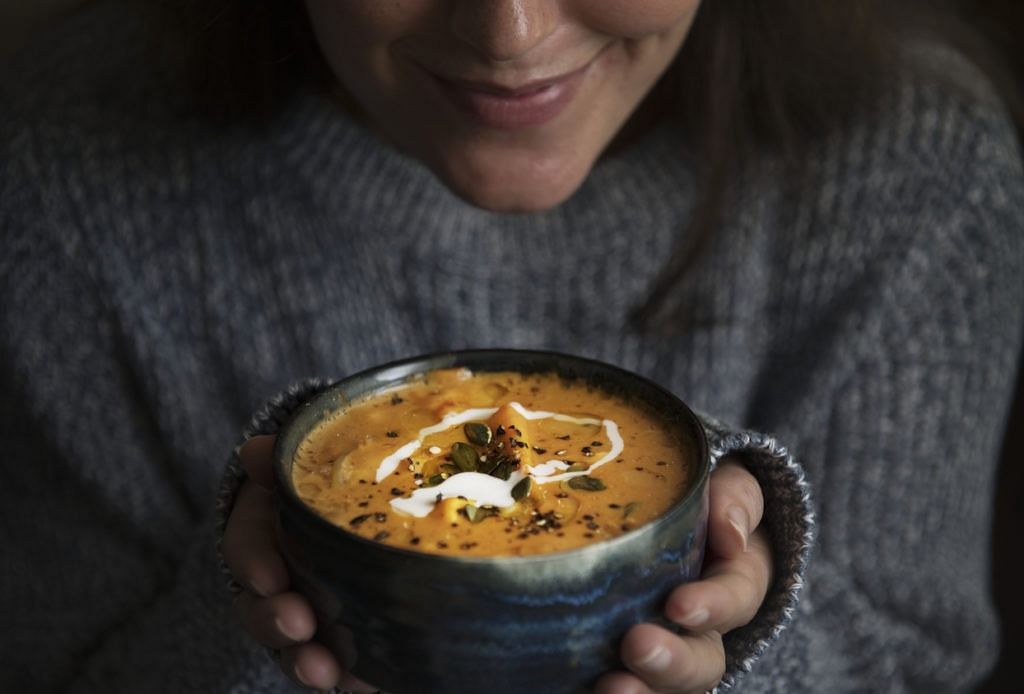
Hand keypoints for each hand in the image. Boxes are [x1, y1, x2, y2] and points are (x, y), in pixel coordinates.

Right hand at [222, 435, 363, 690]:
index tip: (268, 577)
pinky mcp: (340, 640)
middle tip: (299, 628)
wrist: (359, 507)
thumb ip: (280, 462)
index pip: (248, 549)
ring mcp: (307, 615)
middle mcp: (279, 583)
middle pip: (262, 610)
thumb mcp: (304, 466)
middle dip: (275, 622)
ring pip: (293, 647)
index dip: (254, 564)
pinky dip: (348, 680)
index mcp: (267, 535)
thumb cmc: (329, 483)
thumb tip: (256, 451)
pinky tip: (364, 685)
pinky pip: (337, 666)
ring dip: (305, 662)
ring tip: (326, 674)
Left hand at [595, 457, 772, 693]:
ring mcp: (662, 649)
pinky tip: (576, 686)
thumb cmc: (696, 495)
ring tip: (610, 688)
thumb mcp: (727, 485)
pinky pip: (620, 682)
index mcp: (735, 582)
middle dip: (673, 662)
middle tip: (638, 646)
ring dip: (640, 691)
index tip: (679, 605)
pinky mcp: (620, 659)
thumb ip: (735, 499)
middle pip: (702, 662)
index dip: (712, 606)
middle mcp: (703, 629)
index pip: (735, 599)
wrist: (657, 508)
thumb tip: (730, 535)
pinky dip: (594, 690)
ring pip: (663, 686)